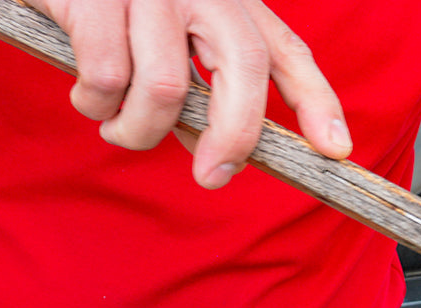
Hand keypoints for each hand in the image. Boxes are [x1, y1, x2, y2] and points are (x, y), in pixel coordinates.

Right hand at [26, 0, 351, 186]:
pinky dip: (94, 102)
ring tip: (113, 124)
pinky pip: (106, 76)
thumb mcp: (165, 45)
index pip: (285, 51)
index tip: (336, 150)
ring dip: (137, 130)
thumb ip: (197, 96)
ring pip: (166, 89)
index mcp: (226, 0)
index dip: (317, 102)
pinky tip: (84, 93)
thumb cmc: (106, 9)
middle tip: (212, 177)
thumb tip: (212, 156)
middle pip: (242, 67)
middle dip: (235, 136)